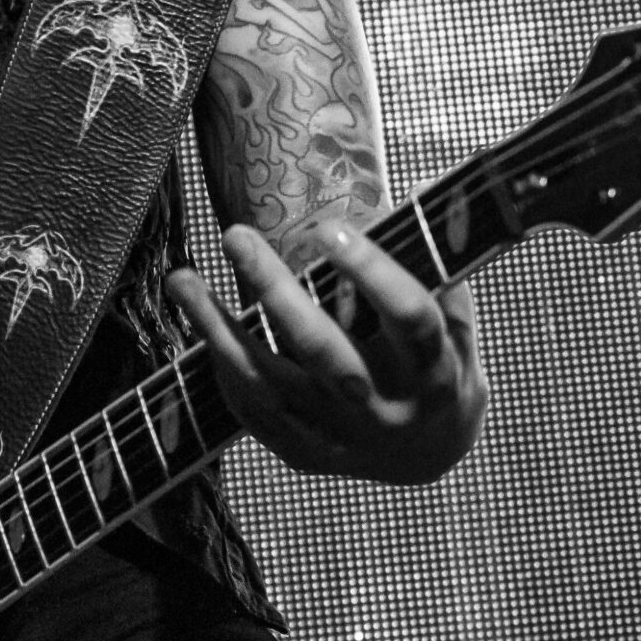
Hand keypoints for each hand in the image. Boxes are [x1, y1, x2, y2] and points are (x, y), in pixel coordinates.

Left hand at [167, 220, 487, 483]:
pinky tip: (202, 321)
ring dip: (219, 330)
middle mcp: (384, 409)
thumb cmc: (441, 367)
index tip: (330, 227)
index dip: (372, 272)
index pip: (408, 318)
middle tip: (236, 235)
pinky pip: (254, 410)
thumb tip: (424, 184)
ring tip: (182, 279)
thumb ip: (439, 261)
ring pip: (270, 385)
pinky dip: (224, 367)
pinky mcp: (304, 454)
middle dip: (275, 291)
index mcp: (435, 372)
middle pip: (325, 351)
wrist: (429, 456)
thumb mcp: (458, 323)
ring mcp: (340, 437)